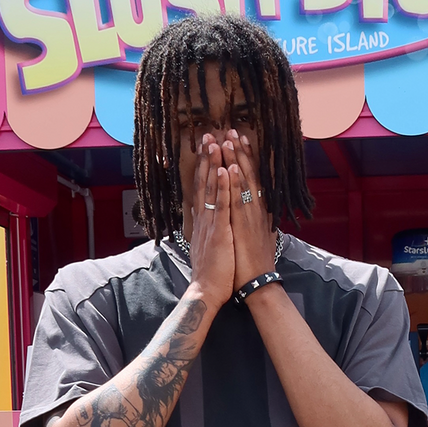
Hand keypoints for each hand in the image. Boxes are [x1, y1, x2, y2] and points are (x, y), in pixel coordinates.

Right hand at [186, 135, 234, 308]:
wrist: (208, 291)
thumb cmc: (213, 273)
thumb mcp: (210, 246)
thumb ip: (211, 230)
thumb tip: (211, 222)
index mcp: (204, 221)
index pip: (203, 189)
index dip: (204, 168)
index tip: (207, 150)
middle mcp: (205, 218)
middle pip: (205, 183)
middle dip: (207, 158)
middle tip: (209, 135)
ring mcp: (212, 224)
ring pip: (212, 189)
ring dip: (214, 165)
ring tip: (216, 142)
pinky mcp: (220, 232)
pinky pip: (222, 206)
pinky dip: (223, 187)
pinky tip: (224, 170)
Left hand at [222, 131, 276, 289]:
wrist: (258, 282)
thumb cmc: (253, 264)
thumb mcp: (255, 237)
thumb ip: (254, 221)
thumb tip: (255, 212)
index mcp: (257, 211)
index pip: (252, 180)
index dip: (246, 160)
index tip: (240, 142)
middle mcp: (256, 210)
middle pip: (249, 175)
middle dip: (240, 152)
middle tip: (233, 131)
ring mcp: (250, 216)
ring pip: (244, 183)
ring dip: (237, 160)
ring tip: (230, 139)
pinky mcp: (244, 226)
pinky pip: (239, 200)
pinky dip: (237, 183)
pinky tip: (234, 167)